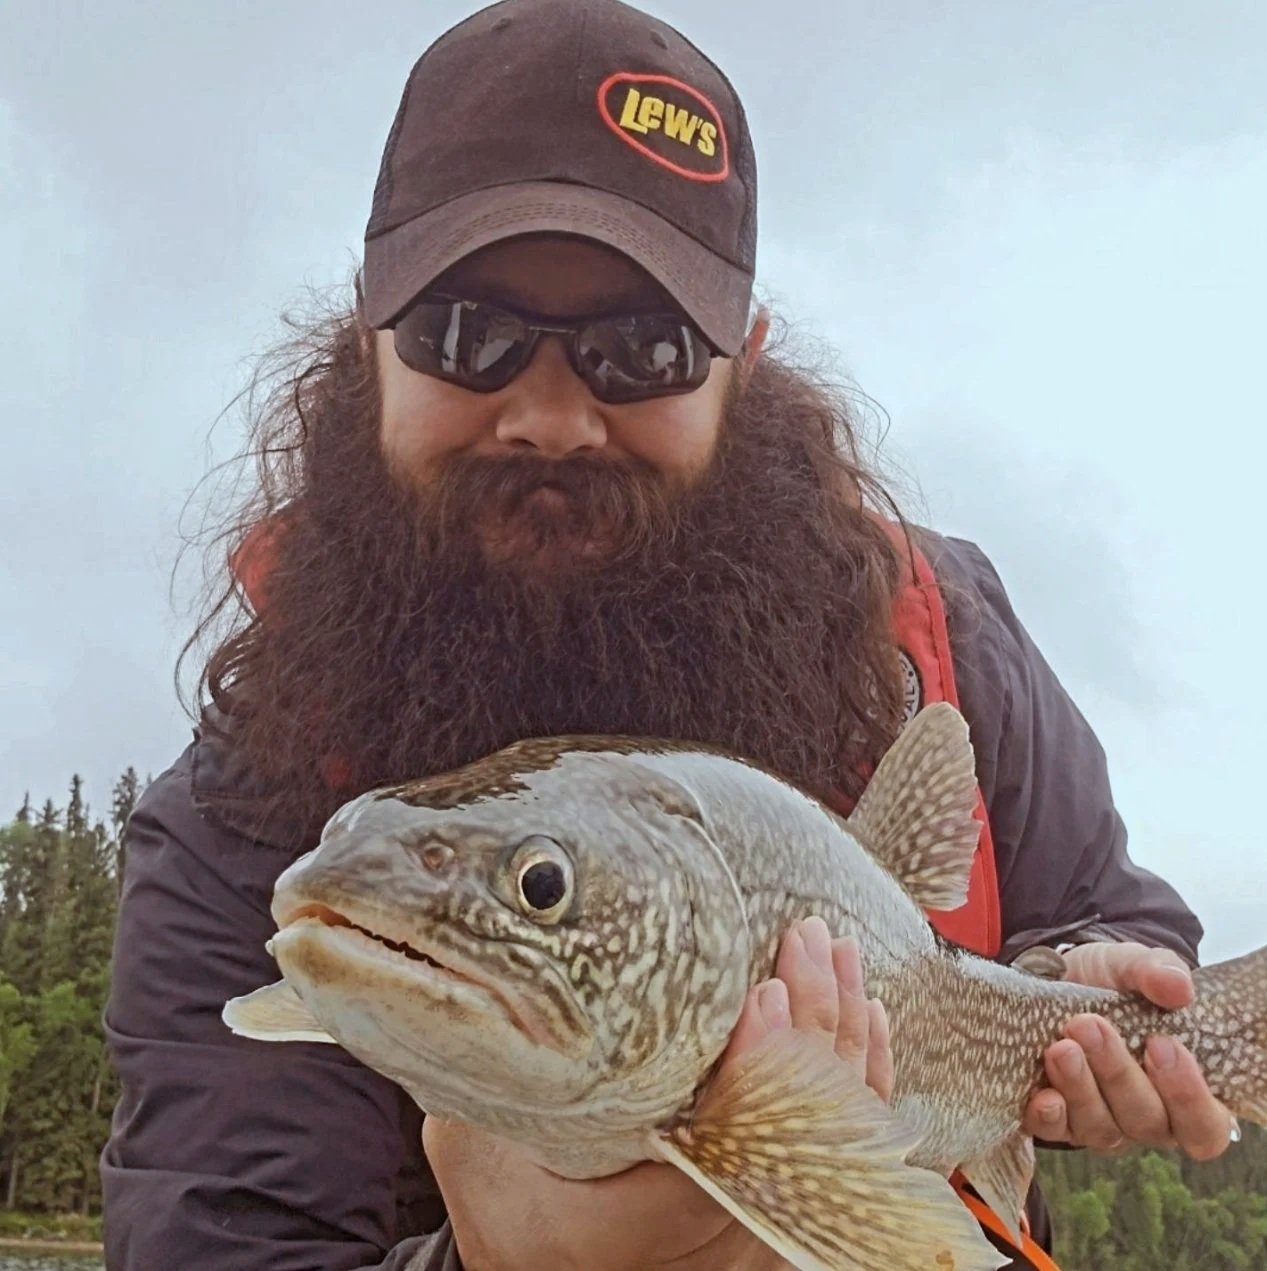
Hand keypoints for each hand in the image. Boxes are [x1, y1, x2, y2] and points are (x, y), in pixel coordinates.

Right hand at [424, 917, 890, 1270]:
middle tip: (806, 940)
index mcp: (649, 1218)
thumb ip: (495, 1083)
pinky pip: (846, 1142)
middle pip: (799, 1127)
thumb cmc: (509, 1212)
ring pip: (835, 1130)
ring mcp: (759, 1220)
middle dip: (811, 1022)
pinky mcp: (774, 1204)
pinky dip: (862, 1073)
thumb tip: (505, 985)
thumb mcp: (478, 1152)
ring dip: (841, 1033)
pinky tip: (867, 1011)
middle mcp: (722, 1229)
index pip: (732, 1146)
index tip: (764, 993)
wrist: (546, 1268)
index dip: (760, 1067)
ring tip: (836, 952)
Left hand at [1021, 941, 1234, 1160]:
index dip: (1189, 1096)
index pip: (1204, 1125)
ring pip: (1102, 1130)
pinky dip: (1050, 1118)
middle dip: (1118, 1074)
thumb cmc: (1110, 981)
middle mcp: (1148, 1118)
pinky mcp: (1058, 1119)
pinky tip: (1044, 1096)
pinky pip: (1056, 1134)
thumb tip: (1177, 986)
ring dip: (1081, 1089)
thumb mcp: (1133, 966)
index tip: (1162, 1044)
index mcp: (1186, 1092)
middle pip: (1147, 1123)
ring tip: (1061, 1048)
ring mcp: (1102, 1123)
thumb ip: (1159, 971)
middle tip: (1090, 1026)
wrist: (1055, 977)